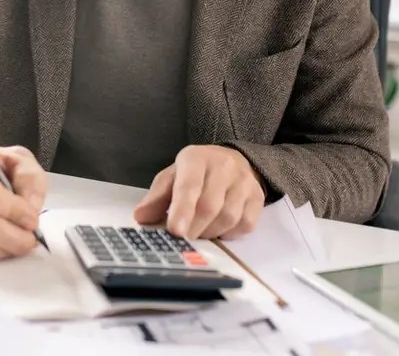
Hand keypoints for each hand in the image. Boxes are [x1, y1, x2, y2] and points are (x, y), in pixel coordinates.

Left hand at [133, 145, 263, 239]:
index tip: (175, 232)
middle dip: (194, 228)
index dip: (182, 210)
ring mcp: (244, 182)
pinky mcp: (257, 197)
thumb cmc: (196, 172)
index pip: (189, 186)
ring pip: (229, 217)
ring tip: (198, 232)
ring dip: (210, 233)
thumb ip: (157, 197)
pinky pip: (245, 224)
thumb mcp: (172, 176)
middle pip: (210, 205)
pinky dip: (229, 234)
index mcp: (197, 158)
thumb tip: (141, 217)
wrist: (232, 160)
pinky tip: (218, 229)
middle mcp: (224, 166)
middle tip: (183, 241)